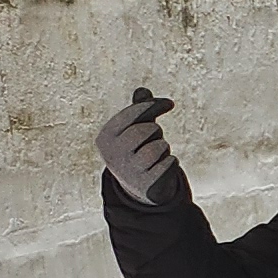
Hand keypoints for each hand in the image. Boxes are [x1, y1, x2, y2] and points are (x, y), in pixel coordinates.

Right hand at [95, 87, 180, 206]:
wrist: (141, 188)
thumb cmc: (139, 149)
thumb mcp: (136, 127)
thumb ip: (139, 109)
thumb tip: (143, 90)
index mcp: (106, 136)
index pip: (132, 113)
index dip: (153, 106)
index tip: (170, 103)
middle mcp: (112, 154)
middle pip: (147, 130)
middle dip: (157, 131)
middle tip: (154, 140)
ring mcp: (128, 171)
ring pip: (159, 146)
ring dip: (164, 148)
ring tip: (157, 155)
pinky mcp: (146, 184)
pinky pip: (169, 163)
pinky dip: (171, 161)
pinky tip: (163, 167)